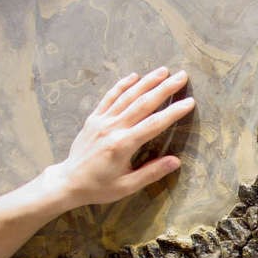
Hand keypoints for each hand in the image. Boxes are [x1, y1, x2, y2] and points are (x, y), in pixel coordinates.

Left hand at [50, 66, 195, 206]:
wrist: (68, 182)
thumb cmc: (99, 187)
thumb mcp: (127, 186)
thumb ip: (151, 172)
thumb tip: (176, 161)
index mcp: (123, 145)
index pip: (154, 124)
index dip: (173, 112)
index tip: (189, 102)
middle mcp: (112, 128)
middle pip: (143, 103)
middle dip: (164, 88)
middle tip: (181, 76)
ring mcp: (102, 121)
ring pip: (127, 96)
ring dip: (146, 81)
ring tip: (163, 70)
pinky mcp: (93, 119)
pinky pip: (109, 97)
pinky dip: (122, 85)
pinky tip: (134, 76)